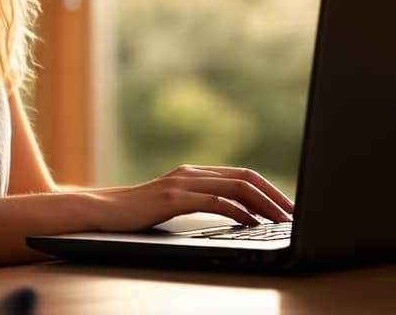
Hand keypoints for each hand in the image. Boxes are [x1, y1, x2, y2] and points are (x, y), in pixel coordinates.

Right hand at [82, 164, 294, 231]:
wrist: (102, 211)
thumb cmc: (137, 213)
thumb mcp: (174, 203)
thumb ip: (200, 201)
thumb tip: (237, 214)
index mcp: (195, 173)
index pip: (243, 176)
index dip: (269, 189)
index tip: (287, 206)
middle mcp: (192, 172)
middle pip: (246, 178)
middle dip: (275, 195)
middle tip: (294, 213)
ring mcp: (183, 183)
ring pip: (236, 187)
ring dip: (264, 204)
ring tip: (280, 220)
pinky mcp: (174, 198)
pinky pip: (215, 201)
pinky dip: (238, 211)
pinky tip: (250, 222)